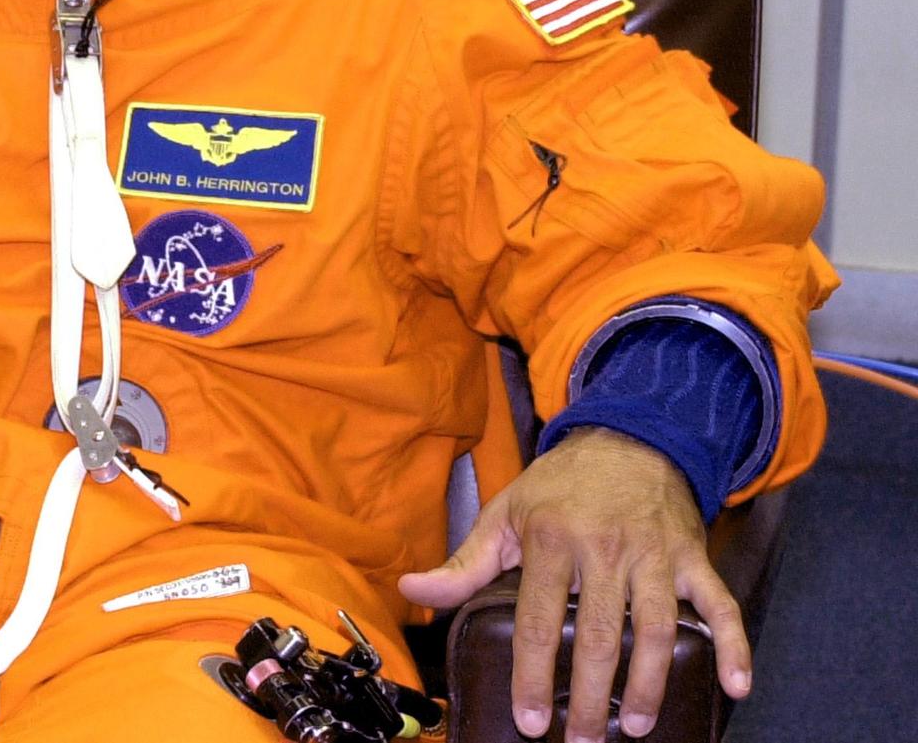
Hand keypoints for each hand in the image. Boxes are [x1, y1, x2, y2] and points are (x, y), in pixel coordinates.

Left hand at [397, 426, 749, 742]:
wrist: (628, 438)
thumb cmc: (560, 485)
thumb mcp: (504, 514)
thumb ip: (463, 562)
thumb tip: (413, 591)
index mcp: (552, 538)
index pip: (537, 620)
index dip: (532, 675)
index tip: (531, 721)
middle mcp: (605, 547)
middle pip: (599, 635)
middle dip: (592, 696)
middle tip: (583, 739)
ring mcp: (654, 554)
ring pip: (655, 628)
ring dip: (649, 684)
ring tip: (638, 726)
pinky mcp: (694, 558)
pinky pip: (720, 606)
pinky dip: (734, 645)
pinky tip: (737, 684)